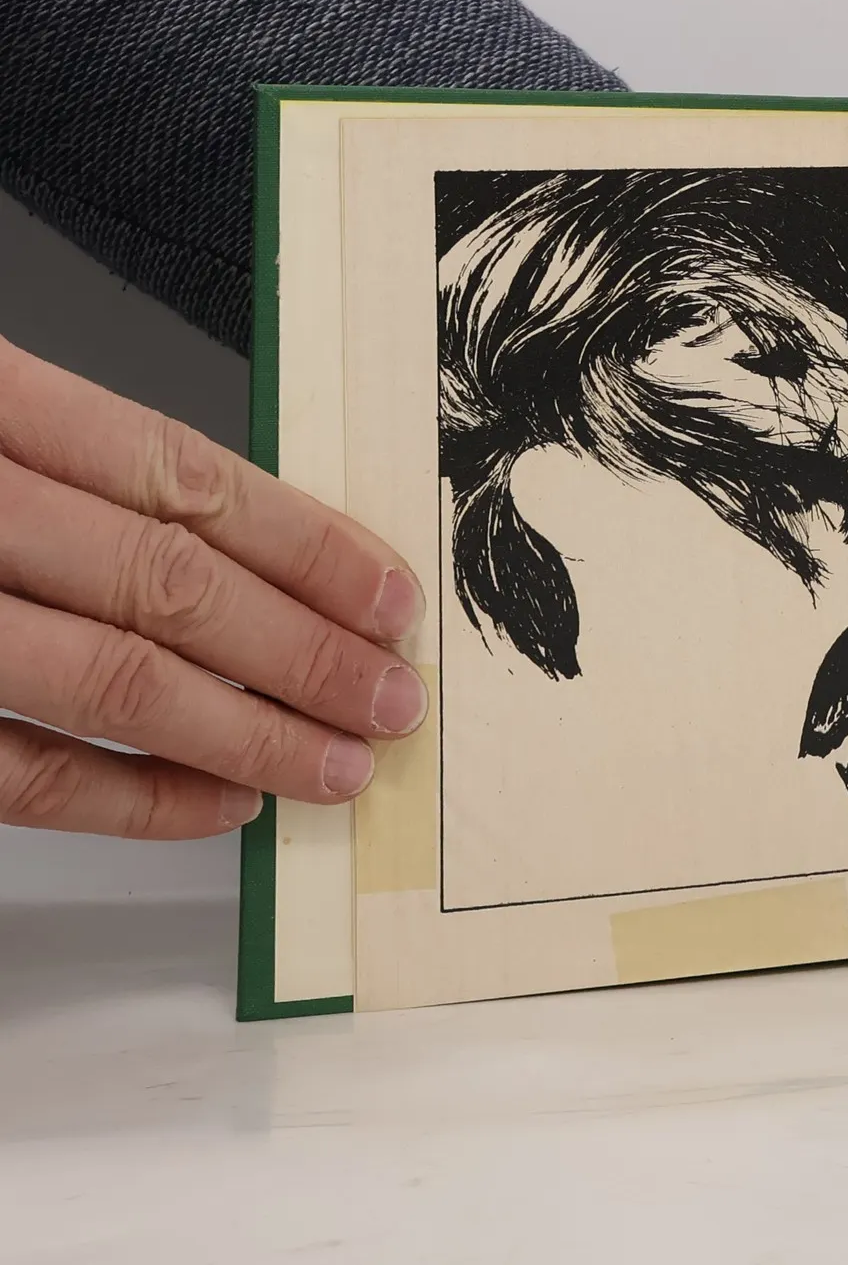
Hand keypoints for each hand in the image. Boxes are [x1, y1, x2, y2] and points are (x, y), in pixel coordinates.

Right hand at [0, 337, 426, 837]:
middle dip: (303, 651)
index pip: (183, 475)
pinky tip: (218, 804)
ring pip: (106, 679)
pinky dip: (127, 797)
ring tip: (339, 762)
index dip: (305, 542)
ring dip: (244, 732)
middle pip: (168, 582)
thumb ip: (70, 460)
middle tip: (393, 698)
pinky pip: (15, 769)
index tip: (390, 594)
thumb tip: (249, 545)